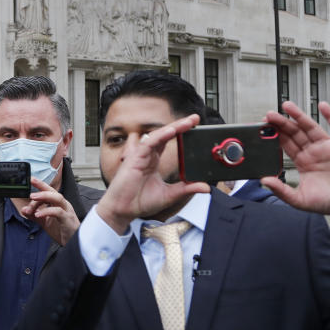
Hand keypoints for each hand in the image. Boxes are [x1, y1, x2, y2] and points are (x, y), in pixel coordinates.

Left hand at [20, 177, 79, 245]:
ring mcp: (67, 211)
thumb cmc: (62, 231)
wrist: (72, 243)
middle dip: (42, 189)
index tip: (31, 179)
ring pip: (57, 198)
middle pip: (53, 192)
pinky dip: (46, 211)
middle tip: (30, 194)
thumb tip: (24, 210)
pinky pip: (57, 212)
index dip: (41, 184)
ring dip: (44, 196)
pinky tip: (38, 214)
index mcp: (58, 204)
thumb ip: (34, 215)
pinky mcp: (67, 220)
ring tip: (33, 199)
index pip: (49, 191)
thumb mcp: (45, 222)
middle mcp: (63, 205)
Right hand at [95, 114, 209, 233]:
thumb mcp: (170, 194)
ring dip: (173, 128)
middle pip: (164, 135)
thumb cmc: (139, 202)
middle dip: (180, 125)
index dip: (180, 133)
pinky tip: (171, 131)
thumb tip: (206, 187)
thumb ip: (187, 189)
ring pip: (158, 136)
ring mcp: (141, 156)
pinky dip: (160, 136)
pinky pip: (148, 143)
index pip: (168, 142)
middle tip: (195, 118)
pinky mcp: (134, 159)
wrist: (123, 210)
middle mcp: (147, 156)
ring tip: (187, 122)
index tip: (195, 127)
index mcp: (154, 162)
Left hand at [262, 101, 329, 229]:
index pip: (285, 144)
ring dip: (299, 116)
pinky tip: (322, 106)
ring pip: (311, 127)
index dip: (275, 135)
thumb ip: (281, 190)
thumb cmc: (327, 203)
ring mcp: (328, 148)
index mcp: (302, 162)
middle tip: (269, 114)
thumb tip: (264, 181)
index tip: (263, 127)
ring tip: (287, 106)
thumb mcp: (298, 199)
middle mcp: (313, 152)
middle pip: (295, 133)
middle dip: (282, 123)